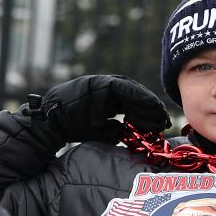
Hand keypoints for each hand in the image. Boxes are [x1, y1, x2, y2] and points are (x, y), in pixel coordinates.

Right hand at [27, 75, 169, 143]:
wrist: (51, 123)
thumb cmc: (70, 129)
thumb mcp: (98, 131)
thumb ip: (113, 130)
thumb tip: (126, 132)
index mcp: (106, 100)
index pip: (132, 104)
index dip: (146, 114)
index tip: (159, 126)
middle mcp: (106, 90)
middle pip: (135, 97)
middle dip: (150, 109)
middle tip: (164, 122)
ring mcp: (102, 84)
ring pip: (132, 91)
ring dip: (148, 104)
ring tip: (160, 117)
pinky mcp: (99, 83)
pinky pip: (124, 87)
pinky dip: (138, 96)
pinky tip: (149, 106)